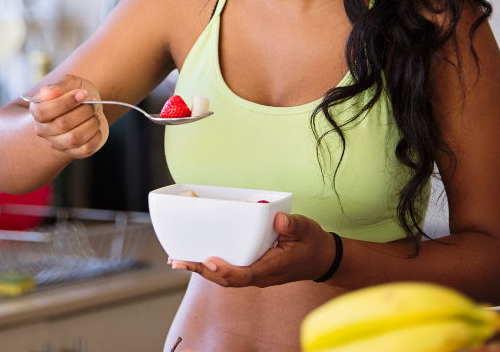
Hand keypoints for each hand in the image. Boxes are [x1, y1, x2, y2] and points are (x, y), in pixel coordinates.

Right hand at [26, 75, 108, 158]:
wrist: (90, 105)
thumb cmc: (76, 92)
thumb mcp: (69, 82)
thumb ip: (59, 86)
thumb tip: (47, 93)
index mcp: (37, 110)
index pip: (43, 112)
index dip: (65, 103)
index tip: (82, 93)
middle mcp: (44, 130)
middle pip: (62, 125)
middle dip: (83, 111)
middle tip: (92, 103)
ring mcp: (58, 144)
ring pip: (74, 139)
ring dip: (91, 123)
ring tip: (95, 115)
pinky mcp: (74, 152)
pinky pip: (86, 149)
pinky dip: (97, 135)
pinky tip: (96, 127)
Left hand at [168, 212, 337, 287]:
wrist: (321, 259)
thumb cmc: (312, 244)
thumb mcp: (306, 230)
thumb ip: (292, 225)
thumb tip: (278, 219)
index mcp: (273, 267)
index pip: (245, 274)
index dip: (225, 270)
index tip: (209, 261)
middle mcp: (261, 275)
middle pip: (227, 279)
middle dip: (202, 271)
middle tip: (178, 261)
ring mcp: (255, 274)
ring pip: (225, 278)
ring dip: (202, 270)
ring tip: (178, 260)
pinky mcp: (252, 269)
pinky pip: (229, 271)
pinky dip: (211, 267)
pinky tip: (196, 258)